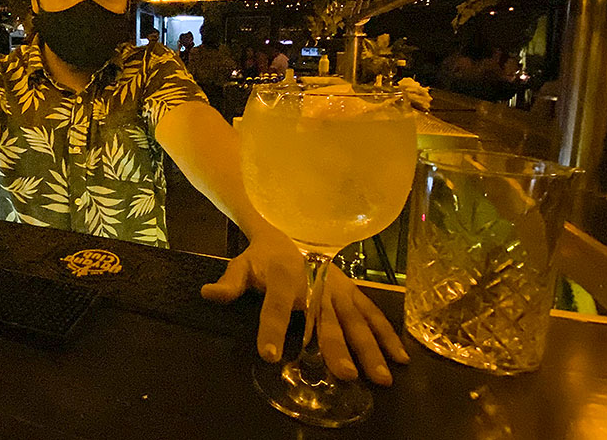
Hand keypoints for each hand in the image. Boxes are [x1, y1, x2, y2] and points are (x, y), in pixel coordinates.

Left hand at [200, 231, 408, 384]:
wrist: (290, 228)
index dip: (273, 330)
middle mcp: (315, 284)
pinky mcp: (352, 292)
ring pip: (357, 321)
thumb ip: (229, 283)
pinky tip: (399, 358)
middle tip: (345, 375)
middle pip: (326, 320)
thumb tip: (208, 294)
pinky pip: (372, 314)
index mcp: (284, 279)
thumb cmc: (263, 256)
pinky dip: (387, 335)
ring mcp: (338, 289)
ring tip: (379, 378)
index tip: (271, 355)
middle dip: (337, 348)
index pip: (276, 308)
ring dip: (370, 349)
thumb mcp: (241, 266)